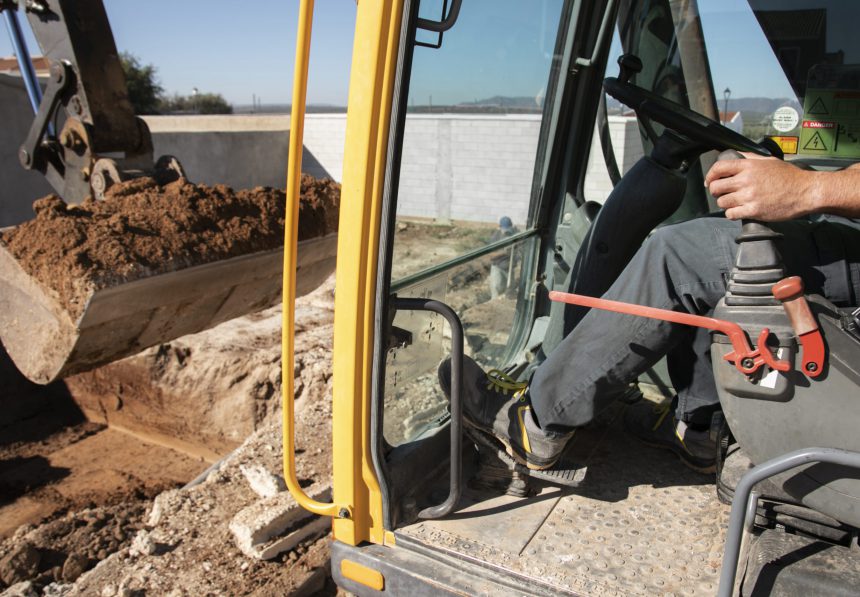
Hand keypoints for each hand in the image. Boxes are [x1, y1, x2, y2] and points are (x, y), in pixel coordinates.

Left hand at [704, 156, 818, 220]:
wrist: (806, 191)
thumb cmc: (790, 176)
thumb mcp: (769, 161)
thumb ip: (750, 158)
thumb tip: (735, 155)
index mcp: (749, 166)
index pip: (719, 168)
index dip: (710, 175)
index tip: (710, 181)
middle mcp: (746, 180)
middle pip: (716, 187)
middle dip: (716, 191)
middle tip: (722, 193)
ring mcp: (749, 196)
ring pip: (722, 202)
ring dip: (725, 203)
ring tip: (734, 202)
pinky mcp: (753, 211)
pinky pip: (730, 214)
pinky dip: (731, 214)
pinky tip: (738, 211)